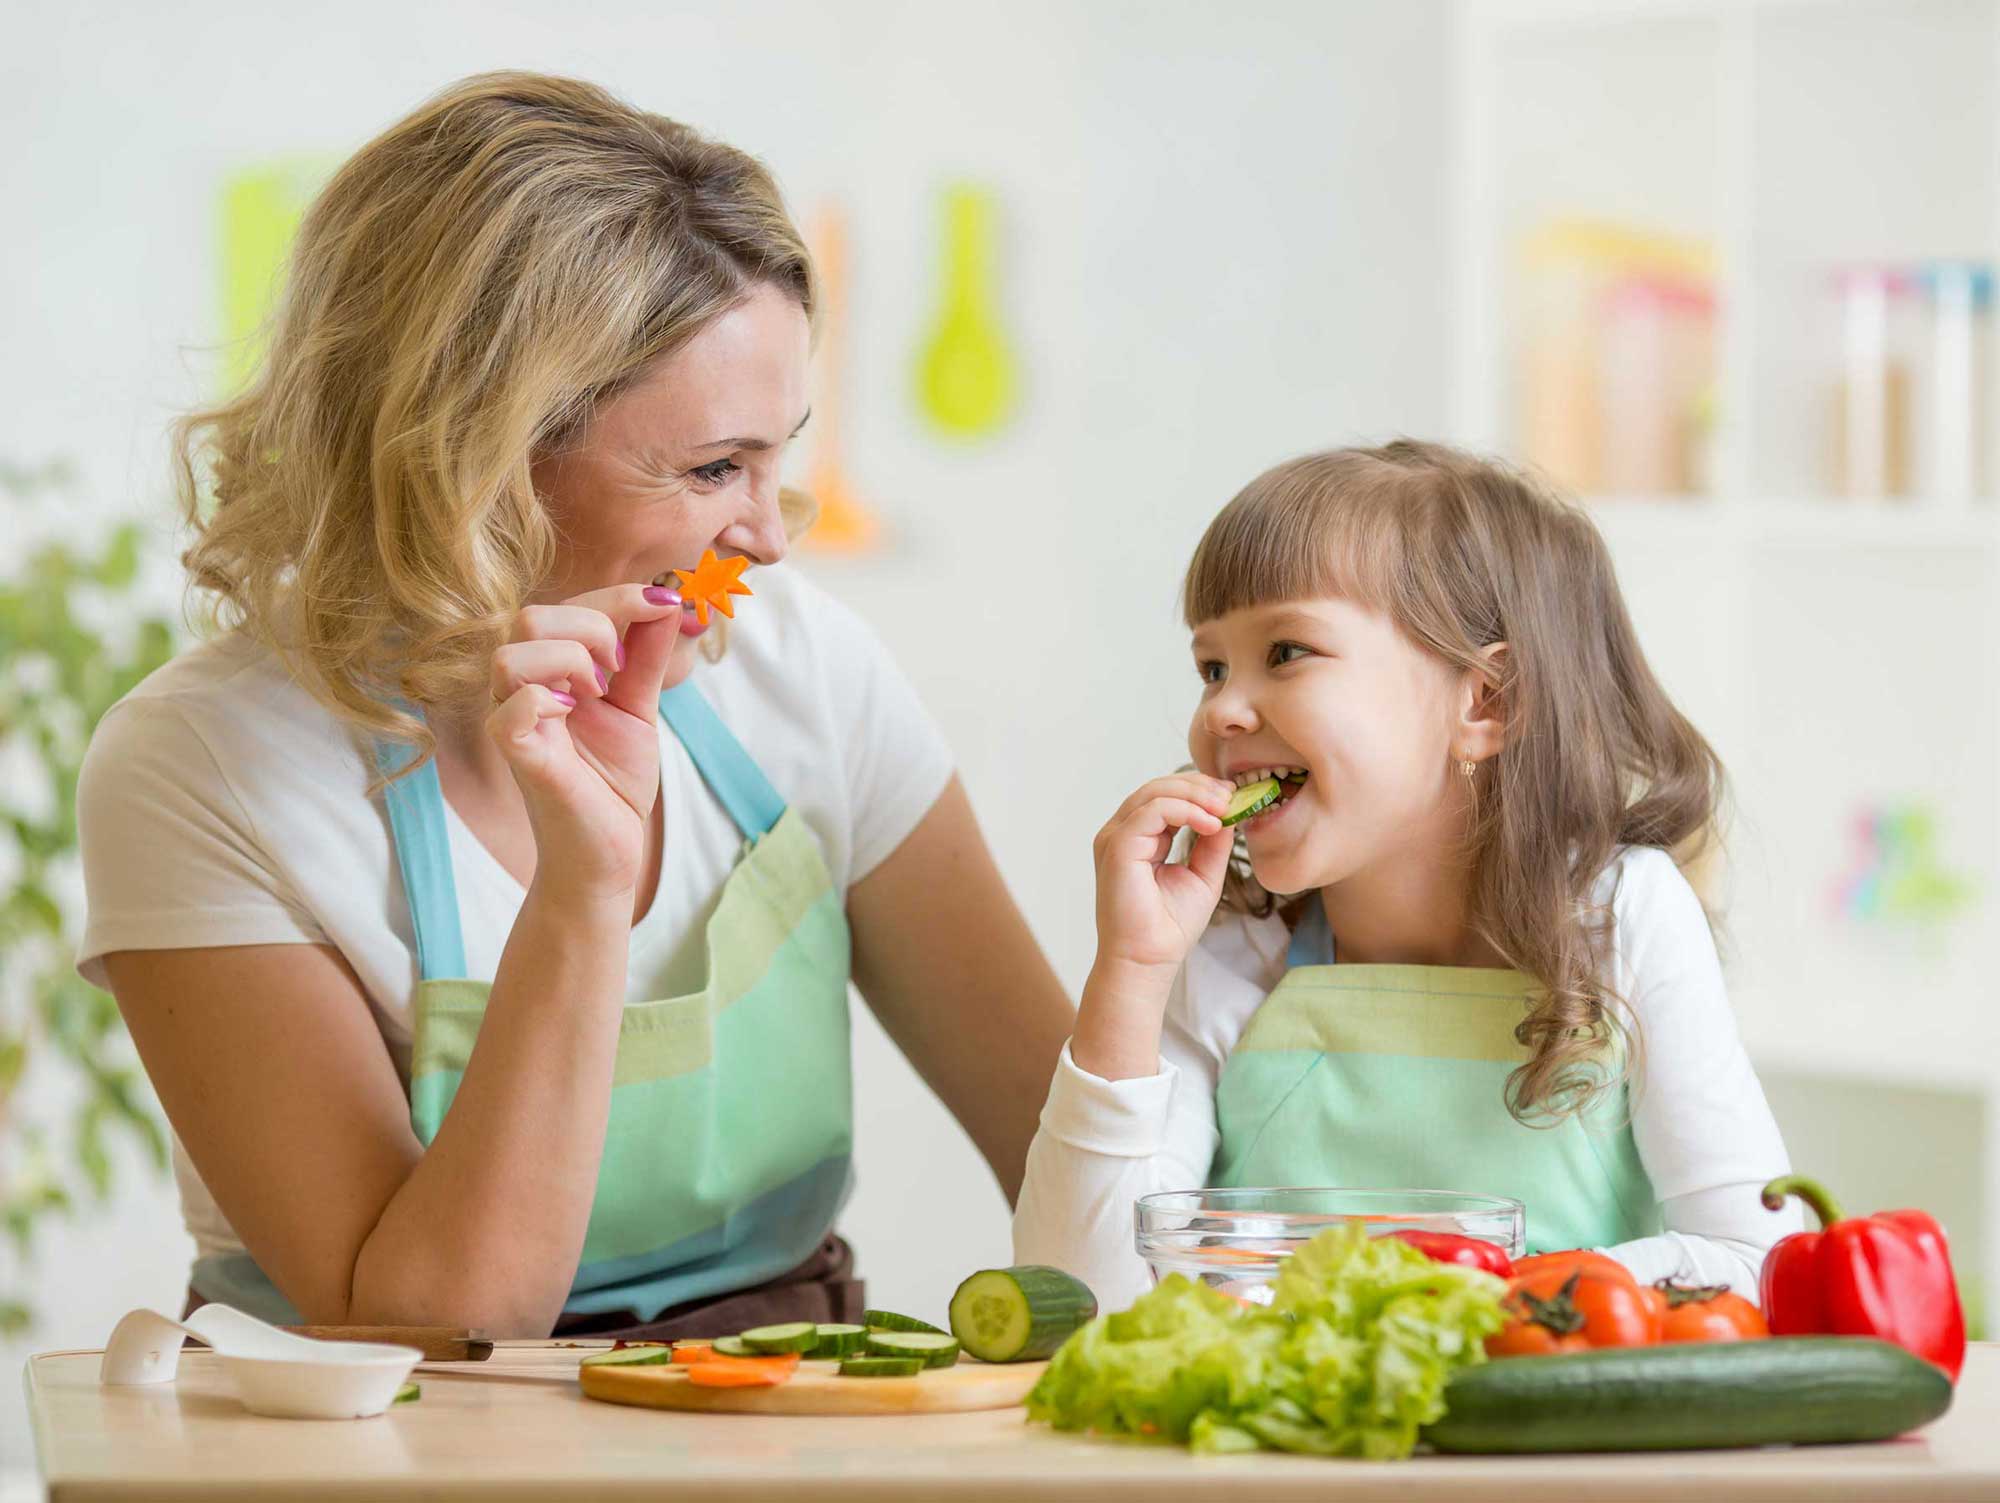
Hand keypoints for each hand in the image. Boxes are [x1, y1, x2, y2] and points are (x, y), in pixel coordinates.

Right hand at [485, 584, 687, 896]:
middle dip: (593, 627)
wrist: (610, 852)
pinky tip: (574, 712)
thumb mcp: (639, 707)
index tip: (664, 607)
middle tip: (619, 671)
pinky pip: (511, 709)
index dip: (619, 597)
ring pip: (512, 653)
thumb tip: (669, 599)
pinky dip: (547, 700)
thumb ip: (647, 655)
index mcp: (547, 672)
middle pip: (531, 617)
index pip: (565, 605)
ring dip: (571, 662)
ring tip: (597, 695)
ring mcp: (515, 722)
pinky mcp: (518, 757)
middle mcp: (520, 689)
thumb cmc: (613, 781)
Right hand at [1091, 772, 1236, 974]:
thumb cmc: (1169, 926)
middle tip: (1232, 796)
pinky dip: (1186, 810)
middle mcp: (1122, 833)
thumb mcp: (1203, 875)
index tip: (1232, 797)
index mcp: (1139, 838)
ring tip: (1225, 808)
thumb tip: (1228, 813)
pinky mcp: (1118, 847)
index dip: (1199, 790)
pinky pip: (1153, 811)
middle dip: (1200, 786)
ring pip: (1155, 792)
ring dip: (1195, 795)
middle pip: (1159, 787)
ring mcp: (1117, 838)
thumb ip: (1212, 843)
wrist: (1148, 960)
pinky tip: (1211, 824)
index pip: (1166, 797)